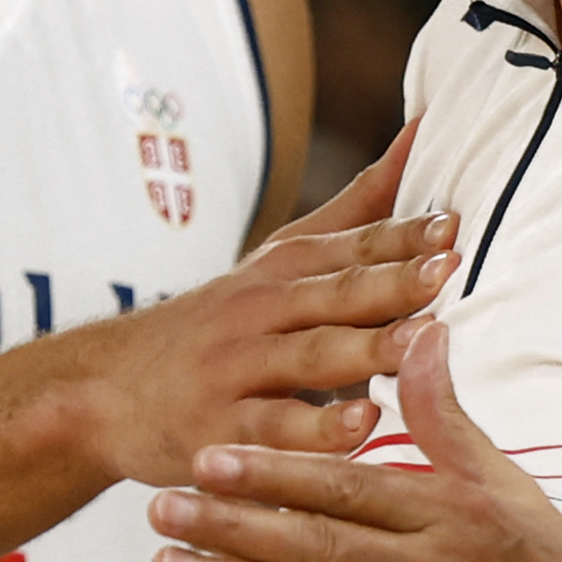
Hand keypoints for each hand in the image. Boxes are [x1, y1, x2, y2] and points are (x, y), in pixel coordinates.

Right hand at [90, 127, 456, 484]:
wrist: (106, 388)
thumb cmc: (218, 324)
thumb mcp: (278, 259)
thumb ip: (357, 207)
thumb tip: (424, 132)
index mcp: (282, 271)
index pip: (351, 245)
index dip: (402, 235)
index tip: (455, 225)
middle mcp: (260, 313)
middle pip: (334, 294)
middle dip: (391, 281)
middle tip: (448, 271)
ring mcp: (238, 370)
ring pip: (308, 357)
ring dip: (364, 350)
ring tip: (417, 344)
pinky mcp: (219, 428)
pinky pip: (272, 428)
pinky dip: (316, 428)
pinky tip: (360, 427)